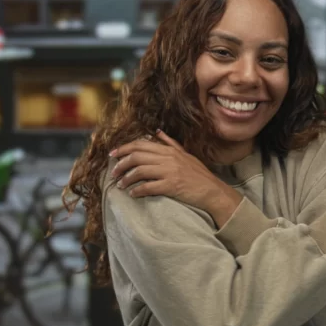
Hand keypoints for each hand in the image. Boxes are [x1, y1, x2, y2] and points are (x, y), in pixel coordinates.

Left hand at [110, 130, 241, 227]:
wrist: (212, 191)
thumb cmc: (198, 174)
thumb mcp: (185, 154)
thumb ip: (170, 143)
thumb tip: (157, 132)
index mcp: (169, 150)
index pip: (140, 145)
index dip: (123, 148)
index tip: (113, 155)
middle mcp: (168, 158)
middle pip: (136, 156)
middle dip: (121, 164)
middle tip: (113, 173)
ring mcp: (170, 171)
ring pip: (139, 171)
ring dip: (126, 179)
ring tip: (120, 185)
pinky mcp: (171, 186)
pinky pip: (148, 186)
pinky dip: (137, 190)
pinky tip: (132, 194)